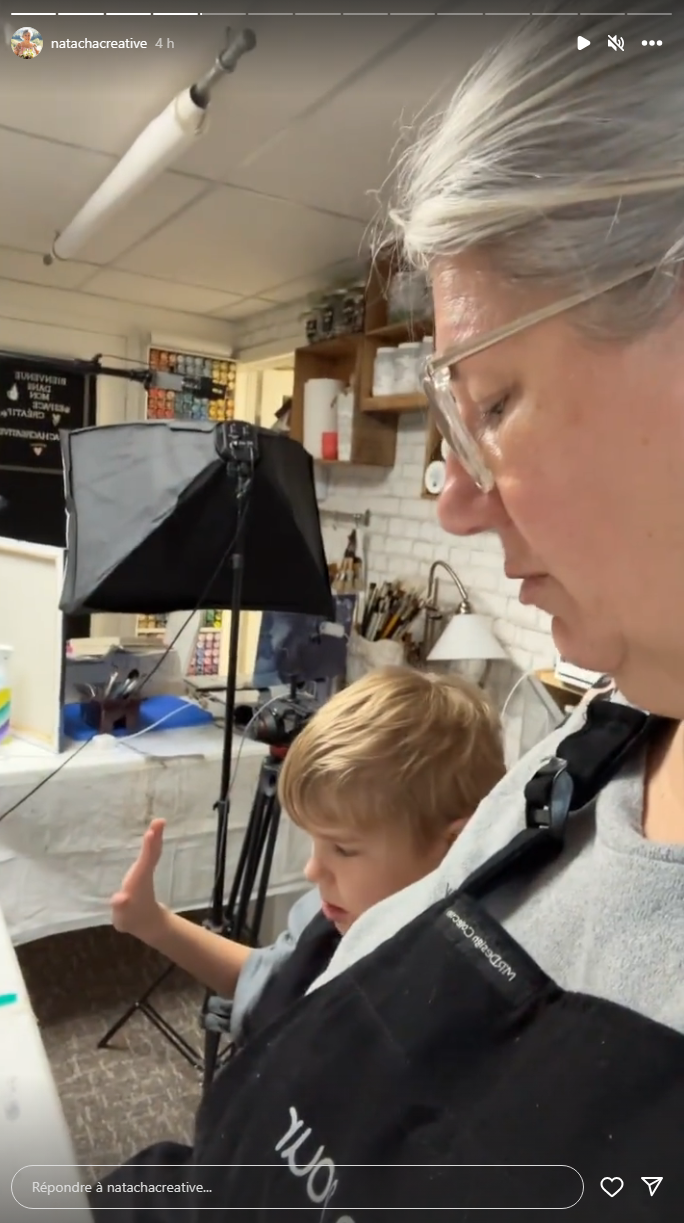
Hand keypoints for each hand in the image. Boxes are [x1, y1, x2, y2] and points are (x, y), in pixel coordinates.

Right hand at [111, 818, 166, 942]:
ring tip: (158, 823)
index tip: (151, 833)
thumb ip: (120, 906)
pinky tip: (153, 833)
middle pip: (151, 854)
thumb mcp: (122, 915)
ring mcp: (145, 872)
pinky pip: (150, 854)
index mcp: (138, 882)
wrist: (143, 922)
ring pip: (152, 852)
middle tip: (159, 821)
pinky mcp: (144, 871)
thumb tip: (120, 899)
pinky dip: (152, 844)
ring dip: (155, 838)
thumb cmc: (129, 916)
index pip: (145, 862)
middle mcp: (143, 874)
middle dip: (154, 838)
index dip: (148, 848)